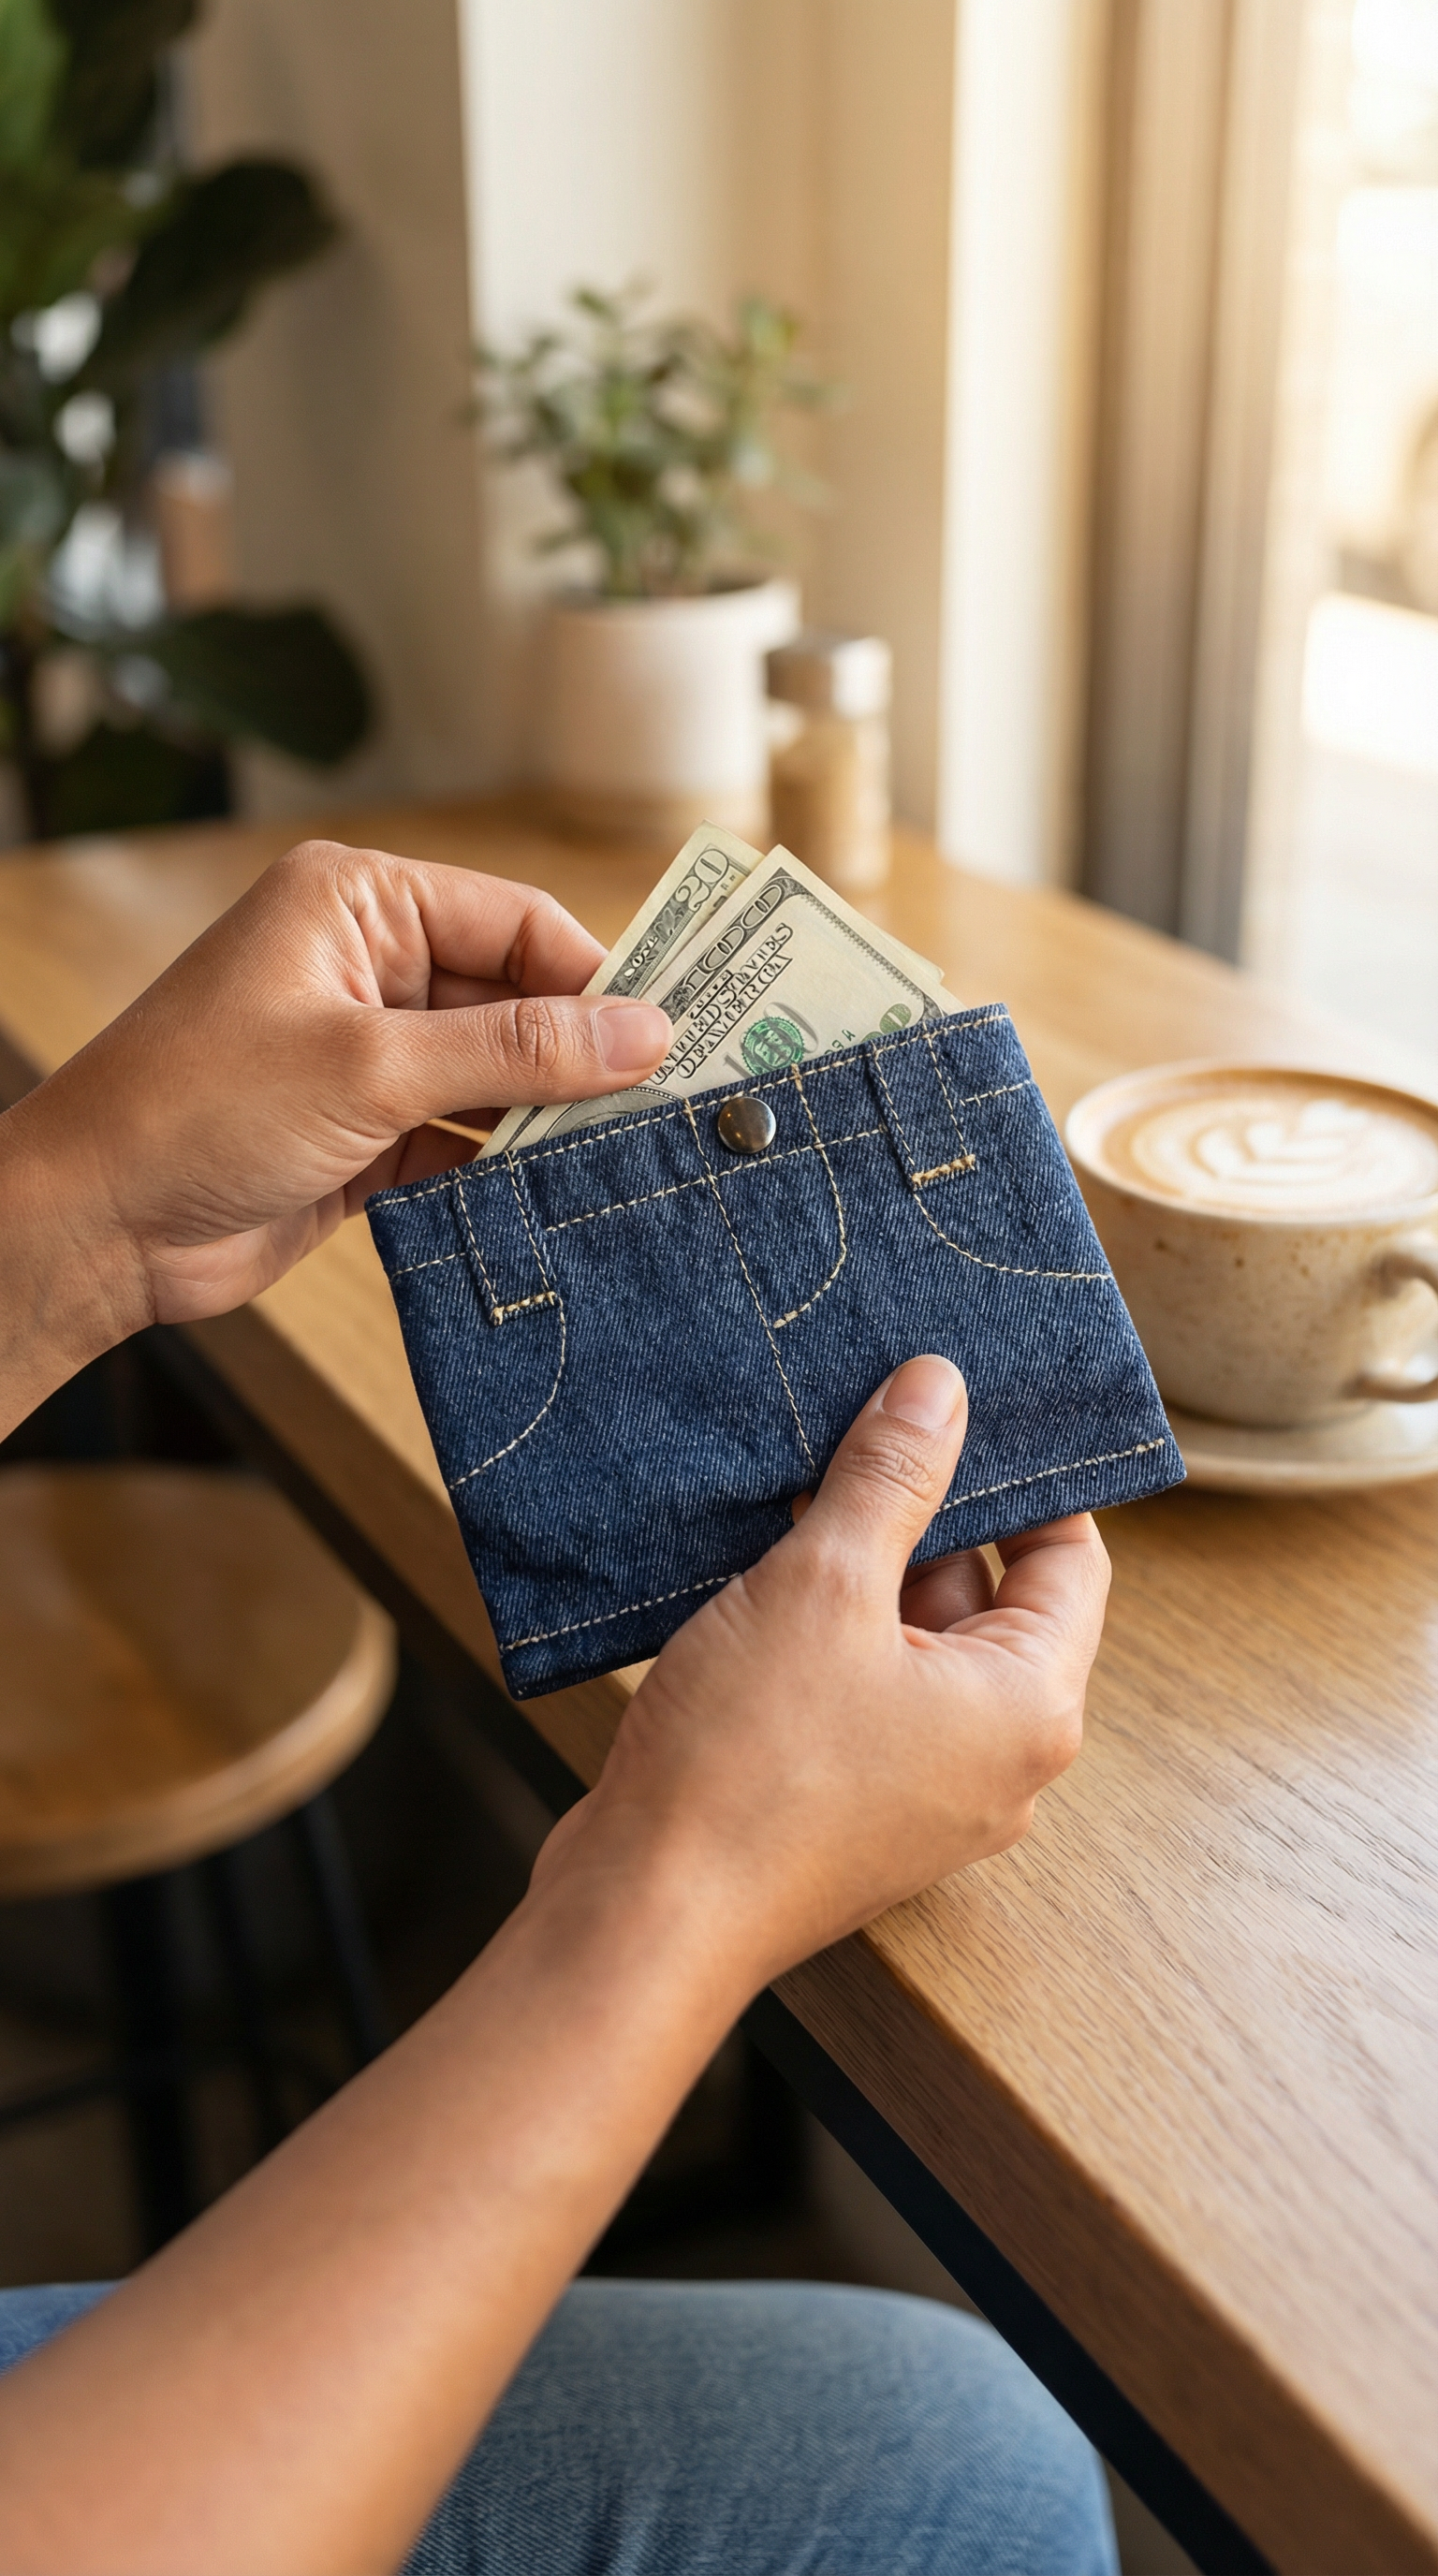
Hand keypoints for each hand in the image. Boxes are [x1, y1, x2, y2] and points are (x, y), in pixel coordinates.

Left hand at [0, 841, 668, 1401]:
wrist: (98, 1228)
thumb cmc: (201, 1110)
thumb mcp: (372, 1067)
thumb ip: (514, 1051)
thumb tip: (643, 1033)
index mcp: (360, 905)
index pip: (516, 922)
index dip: (597, 978)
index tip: (677, 1036)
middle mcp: (368, 967)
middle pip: (517, 998)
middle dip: (584, 1054)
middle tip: (674, 1104)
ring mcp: (369, 1055)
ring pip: (498, 1075)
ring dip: (550, 1117)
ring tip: (630, 1155)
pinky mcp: (367, 1134)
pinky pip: (465, 1138)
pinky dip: (506, 1166)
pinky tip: (558, 1195)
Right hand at [536, 1356, 1110, 1985]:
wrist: (647, 1914)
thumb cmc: (749, 1764)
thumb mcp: (825, 1584)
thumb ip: (890, 1477)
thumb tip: (940, 1386)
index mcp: (1029, 1707)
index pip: (1071, 1560)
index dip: (1024, 1475)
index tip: (965, 1404)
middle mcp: (997, 1760)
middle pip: (990, 1597)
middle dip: (924, 1512)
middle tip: (865, 1423)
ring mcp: (924, 1791)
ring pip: (915, 1641)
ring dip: (863, 1568)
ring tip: (797, 1485)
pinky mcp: (852, 1807)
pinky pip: (865, 1690)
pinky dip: (827, 1629)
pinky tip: (761, 1568)